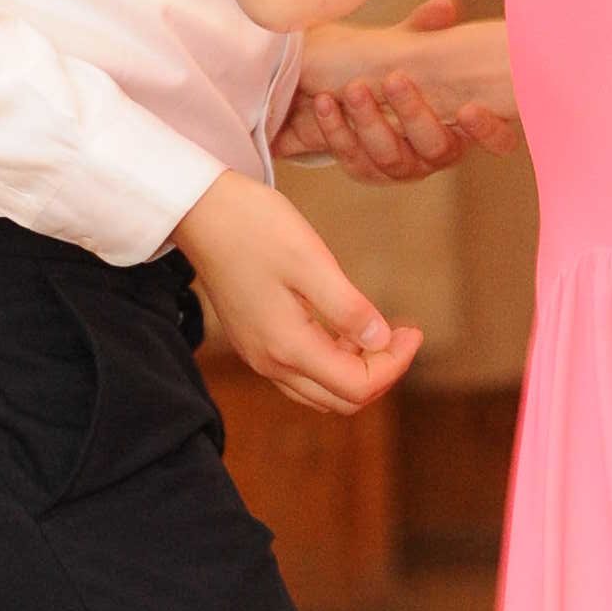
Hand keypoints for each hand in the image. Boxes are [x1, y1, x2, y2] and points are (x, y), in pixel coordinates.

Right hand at [173, 171, 421, 414]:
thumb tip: (380, 340)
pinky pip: (302, 373)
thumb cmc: (252, 227)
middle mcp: (271, 362)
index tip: (412, 330)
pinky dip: (332, 361)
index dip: (395, 365)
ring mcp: (259, 355)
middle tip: (401, 334)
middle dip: (381, 373)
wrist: (199, 211)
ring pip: (321, 392)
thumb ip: (348, 308)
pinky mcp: (254, 341)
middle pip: (342, 400)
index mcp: (287, 347)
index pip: (357, 386)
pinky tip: (344, 328)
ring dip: (357, 371)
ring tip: (378, 331)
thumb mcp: (310, 261)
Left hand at [278, 0, 522, 180]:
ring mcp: (406, 167)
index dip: (487, 130)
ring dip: (370, 122)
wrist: (348, 89)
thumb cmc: (399, 69)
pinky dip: (337, 131)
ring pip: (391, 157)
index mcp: (467, 125)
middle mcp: (441, 152)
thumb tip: (446, 5)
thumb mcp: (414, 48)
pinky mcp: (370, 172)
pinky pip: (355, 160)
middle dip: (413, 113)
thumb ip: (428, 30)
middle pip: (435, 146)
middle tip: (394, 78)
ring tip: (354, 88)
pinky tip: (325, 102)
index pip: (497, 140)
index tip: (468, 108)